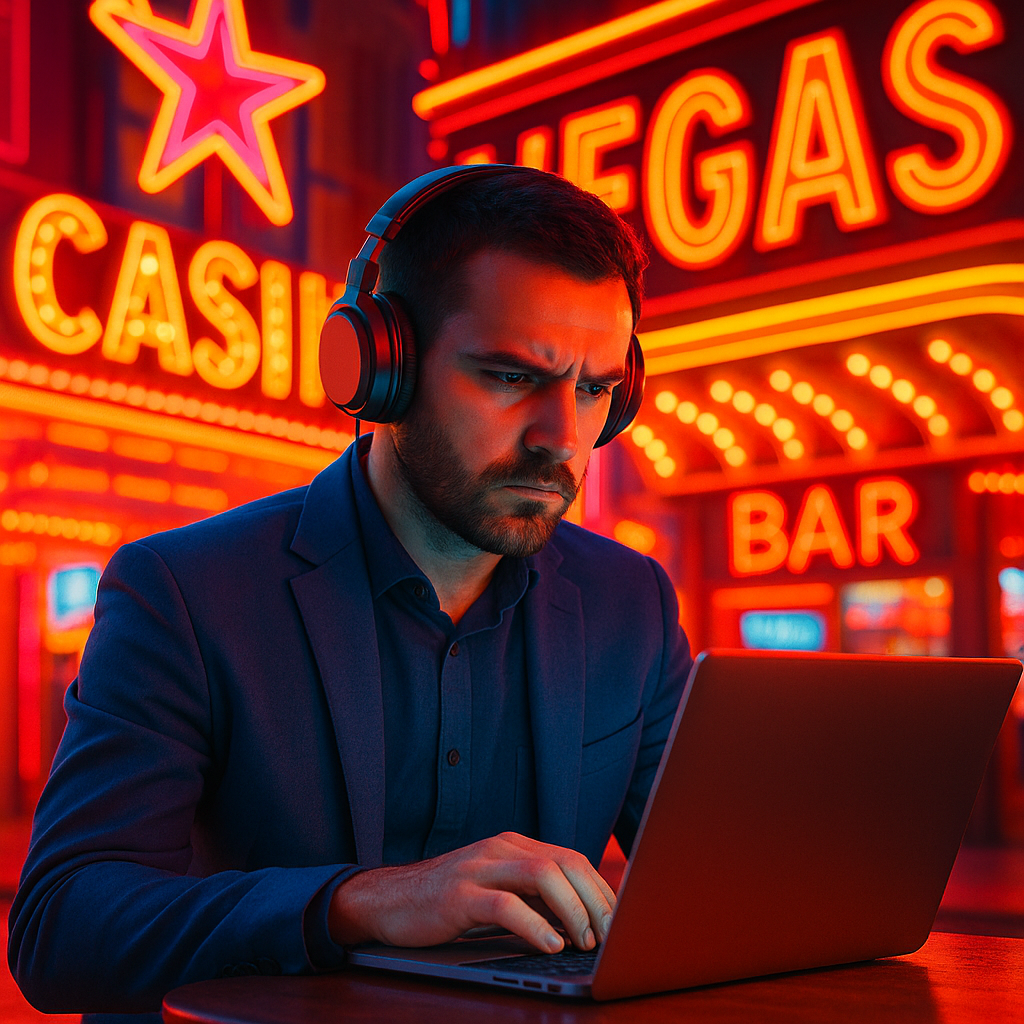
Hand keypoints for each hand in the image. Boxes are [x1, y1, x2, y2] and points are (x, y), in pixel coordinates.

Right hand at [328, 832, 615, 952]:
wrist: (389, 899)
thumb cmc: (449, 900)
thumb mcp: (498, 889)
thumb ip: (534, 896)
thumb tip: (585, 919)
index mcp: (515, 845)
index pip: (573, 859)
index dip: (602, 891)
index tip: (621, 921)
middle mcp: (501, 849)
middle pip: (565, 863)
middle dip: (597, 900)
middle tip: (612, 936)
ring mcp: (479, 867)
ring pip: (542, 876)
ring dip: (573, 911)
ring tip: (586, 941)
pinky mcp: (458, 894)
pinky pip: (505, 905)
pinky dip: (534, 926)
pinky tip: (550, 945)